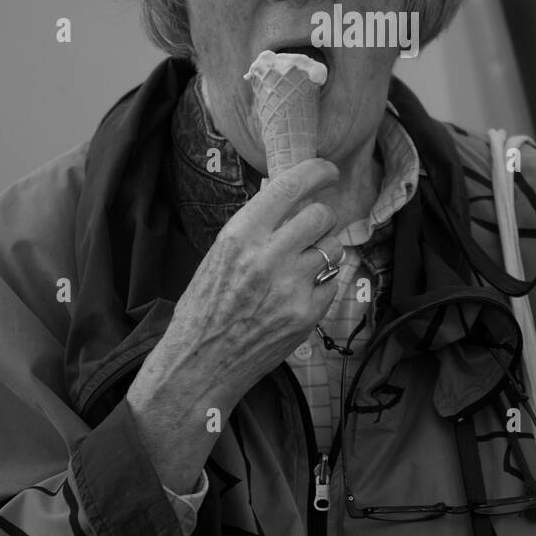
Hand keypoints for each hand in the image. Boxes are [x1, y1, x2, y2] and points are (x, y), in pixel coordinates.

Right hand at [127, 158, 341, 493]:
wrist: (200, 364)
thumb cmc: (204, 309)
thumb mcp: (218, 256)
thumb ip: (254, 229)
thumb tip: (287, 199)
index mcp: (240, 236)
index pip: (290, 186)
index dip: (317, 172)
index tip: (327, 171)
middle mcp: (267, 257)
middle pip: (321, 215)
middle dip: (320, 218)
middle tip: (312, 227)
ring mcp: (291, 287)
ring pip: (333, 247)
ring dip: (324, 249)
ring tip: (302, 264)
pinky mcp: (308, 314)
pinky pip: (334, 280)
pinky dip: (324, 281)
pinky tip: (302, 290)